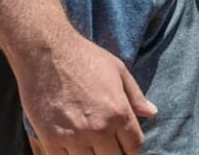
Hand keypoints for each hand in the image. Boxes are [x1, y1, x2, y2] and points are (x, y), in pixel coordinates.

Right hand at [13, 32, 156, 154]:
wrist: (46, 53)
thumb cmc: (84, 58)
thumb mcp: (118, 71)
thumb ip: (136, 96)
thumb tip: (152, 112)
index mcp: (119, 112)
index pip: (134, 147)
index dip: (131, 149)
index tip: (125, 146)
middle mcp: (99, 129)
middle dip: (114, 154)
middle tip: (108, 147)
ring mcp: (74, 137)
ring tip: (90, 148)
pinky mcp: (50, 139)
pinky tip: (71, 149)